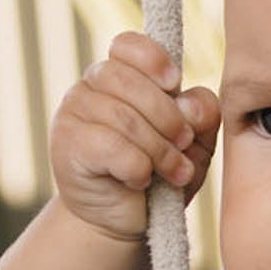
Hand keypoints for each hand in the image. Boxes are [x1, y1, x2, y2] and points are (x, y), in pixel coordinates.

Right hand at [49, 31, 219, 244]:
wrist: (125, 223)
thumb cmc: (160, 179)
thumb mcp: (194, 148)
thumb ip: (202, 119)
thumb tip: (192, 105)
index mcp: (122, 77)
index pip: (128, 46)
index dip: (154, 60)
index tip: (175, 84)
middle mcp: (92, 87)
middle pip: (130, 82)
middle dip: (168, 117)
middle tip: (185, 145)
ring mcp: (74, 113)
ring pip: (123, 117)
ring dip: (160, 150)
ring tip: (176, 174)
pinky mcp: (68, 145)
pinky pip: (111, 146)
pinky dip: (137, 167)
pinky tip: (141, 180)